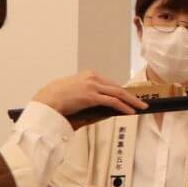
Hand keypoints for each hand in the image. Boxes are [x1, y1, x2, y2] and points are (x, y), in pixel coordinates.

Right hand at [31, 70, 147, 118]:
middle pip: (117, 87)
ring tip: (141, 107)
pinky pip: (112, 101)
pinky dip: (124, 106)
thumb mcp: (73, 89)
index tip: (130, 97)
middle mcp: (92, 78)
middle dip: (131, 95)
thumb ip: (86, 92)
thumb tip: (97, 101)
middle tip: (141, 102)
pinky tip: (131, 111)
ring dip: (132, 101)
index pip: (110, 83)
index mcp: (89, 74)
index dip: (122, 92)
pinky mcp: (91, 96)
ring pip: (118, 93)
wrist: (46, 99)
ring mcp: (92, 86)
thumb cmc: (55, 96)